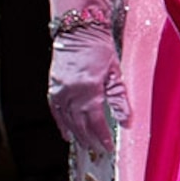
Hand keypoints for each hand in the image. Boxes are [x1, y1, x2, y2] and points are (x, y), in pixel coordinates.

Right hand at [48, 23, 128, 154]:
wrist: (79, 30)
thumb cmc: (99, 47)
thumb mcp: (115, 73)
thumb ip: (120, 99)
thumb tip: (126, 120)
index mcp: (89, 88)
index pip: (96, 121)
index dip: (102, 136)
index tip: (108, 147)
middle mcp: (72, 92)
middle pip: (80, 124)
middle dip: (90, 139)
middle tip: (98, 150)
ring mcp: (60, 90)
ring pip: (68, 120)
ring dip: (77, 135)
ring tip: (85, 146)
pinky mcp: (53, 87)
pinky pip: (56, 112)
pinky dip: (61, 124)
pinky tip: (67, 134)